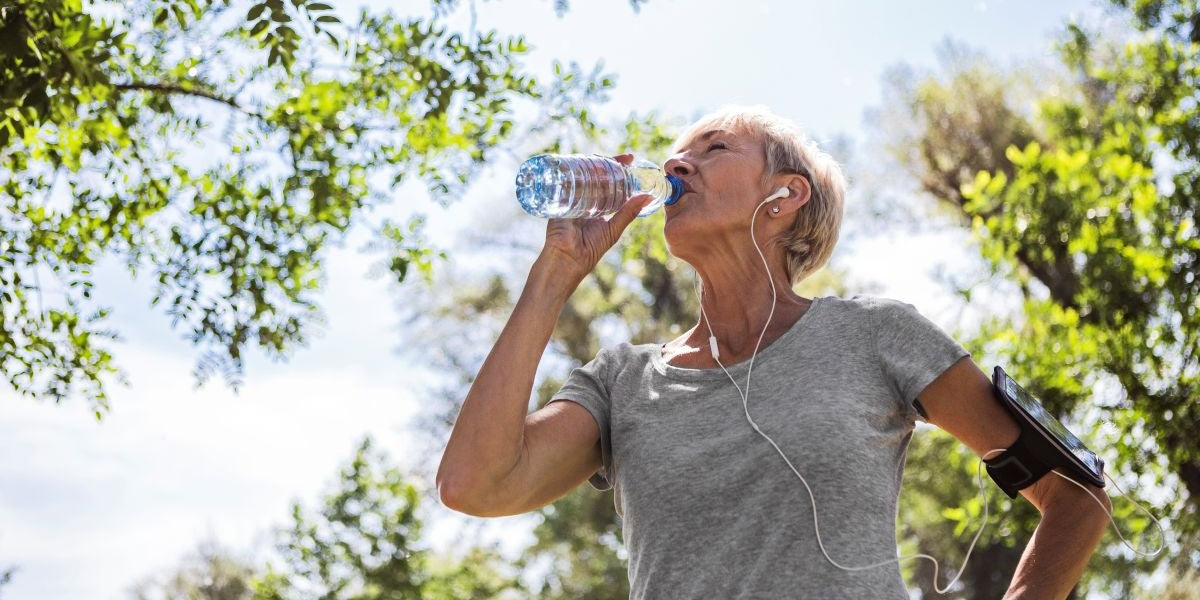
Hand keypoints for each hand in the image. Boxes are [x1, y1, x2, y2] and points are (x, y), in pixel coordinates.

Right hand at [537, 153, 650, 282]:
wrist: (568, 259)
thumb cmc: (590, 249)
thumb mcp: (613, 228)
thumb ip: (629, 213)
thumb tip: (648, 197)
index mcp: (598, 206)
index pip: (609, 182)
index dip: (618, 169)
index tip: (630, 159)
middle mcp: (585, 199)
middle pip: (596, 175)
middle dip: (607, 163)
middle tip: (622, 157)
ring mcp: (572, 197)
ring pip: (582, 174)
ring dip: (592, 163)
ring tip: (605, 157)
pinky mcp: (559, 198)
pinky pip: (566, 180)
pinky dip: (572, 170)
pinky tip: (581, 162)